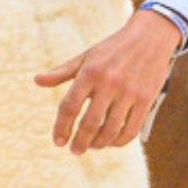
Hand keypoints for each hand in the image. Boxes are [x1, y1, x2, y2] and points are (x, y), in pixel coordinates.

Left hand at [33, 8, 182, 153]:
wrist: (150, 37)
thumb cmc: (113, 48)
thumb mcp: (86, 56)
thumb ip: (62, 72)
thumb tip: (37, 80)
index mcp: (90, 72)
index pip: (70, 106)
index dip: (61, 127)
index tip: (58, 141)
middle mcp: (109, 83)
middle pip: (89, 123)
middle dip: (79, 142)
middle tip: (74, 150)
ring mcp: (129, 93)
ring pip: (110, 131)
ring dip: (98, 144)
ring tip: (92, 146)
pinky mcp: (146, 100)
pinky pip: (131, 130)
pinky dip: (119, 141)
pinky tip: (111, 142)